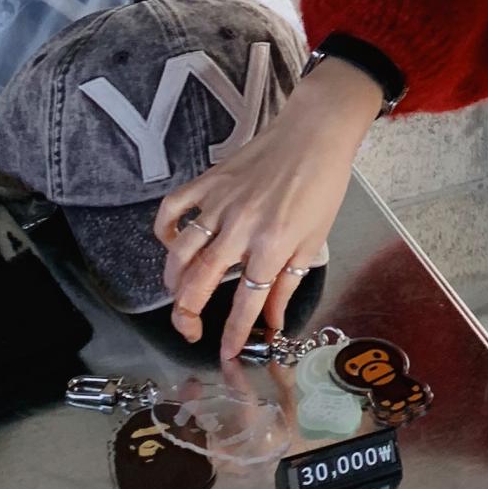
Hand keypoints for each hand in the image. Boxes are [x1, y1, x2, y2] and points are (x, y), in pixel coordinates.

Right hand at [153, 59, 381, 359]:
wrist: (315, 133)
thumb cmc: (322, 185)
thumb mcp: (314, 241)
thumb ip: (288, 284)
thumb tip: (274, 323)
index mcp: (272, 247)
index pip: (245, 305)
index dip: (232, 336)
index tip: (225, 355)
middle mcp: (240, 229)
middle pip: (198, 284)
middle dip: (186, 317)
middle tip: (190, 330)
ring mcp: (219, 204)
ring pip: (179, 253)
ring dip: (172, 282)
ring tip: (179, 295)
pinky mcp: (208, 182)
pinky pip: (173, 210)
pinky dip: (165, 230)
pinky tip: (172, 244)